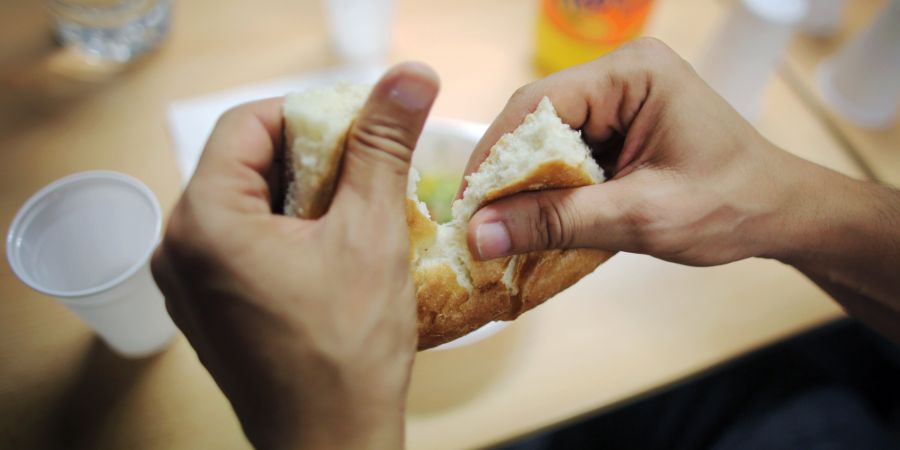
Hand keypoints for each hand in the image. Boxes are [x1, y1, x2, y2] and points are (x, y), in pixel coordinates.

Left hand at [151, 63, 439, 448]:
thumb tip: (409, 77)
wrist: (329, 445)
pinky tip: (328, 252)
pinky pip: (239, 242)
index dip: (309, 115)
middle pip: (241, 161)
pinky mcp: (205, 307)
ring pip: (243, 201)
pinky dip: (284, 231)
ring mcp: (184, 282)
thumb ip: (382, 145)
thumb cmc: (346, 353)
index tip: (359, 133)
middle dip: (308, 157)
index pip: (247, 122)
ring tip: (353, 215)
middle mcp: (176, 247)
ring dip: (300, 195)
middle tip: (364, 176)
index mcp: (203, 221)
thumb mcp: (371, 234)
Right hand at [463, 38, 899, 342]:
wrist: (781, 214)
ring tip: (500, 227)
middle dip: (507, 173)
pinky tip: (537, 219)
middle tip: (478, 224)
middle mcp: (620, 74)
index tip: (467, 206)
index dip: (495, 156)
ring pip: (547, 138)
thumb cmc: (728, 207)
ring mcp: (620, 98)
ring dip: (526, 184)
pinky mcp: (620, 124)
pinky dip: (550, 188)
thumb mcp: (639, 217)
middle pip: (537, 119)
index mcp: (631, 74)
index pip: (538, 105)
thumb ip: (557, 222)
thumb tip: (477, 234)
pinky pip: (568, 152)